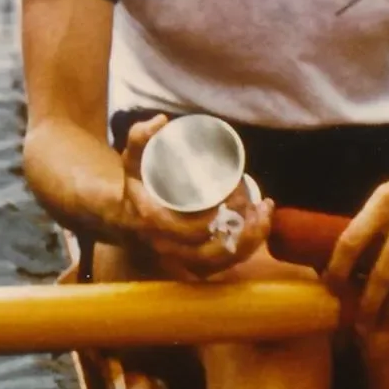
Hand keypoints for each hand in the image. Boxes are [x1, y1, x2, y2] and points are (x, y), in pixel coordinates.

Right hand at [116, 114, 272, 278]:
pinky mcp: (193, 267)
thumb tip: (162, 121)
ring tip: (264, 212)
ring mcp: (181, 261)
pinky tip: (260, 228)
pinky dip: (247, 249)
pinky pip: (225, 266)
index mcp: (155, 223)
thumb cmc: (136, 186)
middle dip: (243, 225)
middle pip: (216, 248)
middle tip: (255, 199)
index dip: (222, 213)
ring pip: (224, 260)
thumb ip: (140, 138)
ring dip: (251, 239)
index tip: (237, 187)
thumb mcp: (133, 160)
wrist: (124, 218)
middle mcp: (168, 249)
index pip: (196, 227)